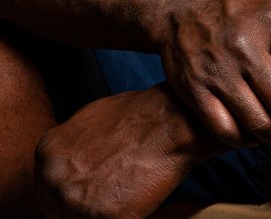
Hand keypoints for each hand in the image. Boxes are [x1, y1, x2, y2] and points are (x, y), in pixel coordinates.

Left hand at [35, 85, 208, 218]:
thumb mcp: (86, 124)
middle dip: (81, 206)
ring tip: (120, 194)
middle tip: (108, 193)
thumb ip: (67, 152)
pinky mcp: (101, 217)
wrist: (169, 122)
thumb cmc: (137, 117)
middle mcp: (54, 177)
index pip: (46, 191)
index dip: (69, 194)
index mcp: (47, 153)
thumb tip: (66, 170)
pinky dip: (119, 217)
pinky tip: (129, 201)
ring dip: (98, 214)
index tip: (86, 192)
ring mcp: (74, 199)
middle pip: (56, 211)